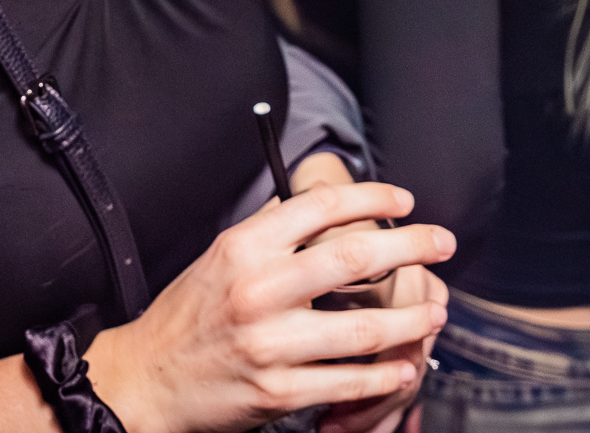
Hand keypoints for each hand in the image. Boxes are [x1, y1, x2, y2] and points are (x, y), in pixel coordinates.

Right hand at [85, 182, 454, 432]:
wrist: (148, 378)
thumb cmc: (187, 315)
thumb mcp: (220, 256)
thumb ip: (270, 234)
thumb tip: (325, 209)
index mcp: (244, 247)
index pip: (320, 206)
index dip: (372, 198)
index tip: (403, 201)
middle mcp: (259, 290)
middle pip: (356, 258)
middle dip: (413, 246)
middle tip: (442, 243)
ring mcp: (270, 344)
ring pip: (364, 330)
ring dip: (411, 320)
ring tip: (435, 312)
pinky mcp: (278, 391)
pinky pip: (349, 383)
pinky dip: (385, 375)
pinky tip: (403, 365)